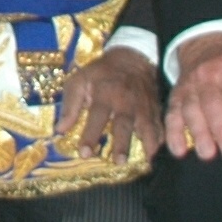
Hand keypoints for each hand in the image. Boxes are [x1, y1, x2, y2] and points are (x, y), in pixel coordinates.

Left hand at [55, 47, 159, 165]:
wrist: (132, 58)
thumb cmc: (101, 73)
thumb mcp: (79, 81)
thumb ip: (70, 105)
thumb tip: (60, 129)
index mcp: (105, 94)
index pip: (97, 116)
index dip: (90, 135)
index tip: (84, 153)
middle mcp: (126, 102)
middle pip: (124, 124)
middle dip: (122, 143)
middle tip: (119, 162)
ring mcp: (143, 106)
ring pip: (147, 126)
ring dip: (148, 145)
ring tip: (148, 162)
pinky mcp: (155, 110)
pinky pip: (161, 125)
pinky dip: (162, 139)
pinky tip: (160, 153)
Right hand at [165, 33, 221, 160]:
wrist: (209, 47)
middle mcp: (207, 77)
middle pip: (212, 105)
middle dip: (221, 130)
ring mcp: (188, 87)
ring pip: (191, 111)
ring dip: (198, 133)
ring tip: (207, 154)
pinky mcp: (175, 97)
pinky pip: (171, 115)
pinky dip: (172, 133)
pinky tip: (178, 150)